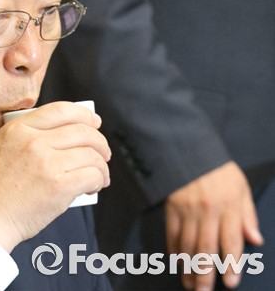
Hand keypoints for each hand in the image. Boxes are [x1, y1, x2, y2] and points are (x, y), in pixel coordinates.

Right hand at [0, 101, 110, 251]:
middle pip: (82, 131)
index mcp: (17, 130)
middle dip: (99, 142)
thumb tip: (44, 139)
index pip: (61, 110)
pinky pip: (92, 176)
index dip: (84, 115)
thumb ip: (15, 141)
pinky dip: (98, 181)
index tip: (93, 122)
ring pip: (91, 154)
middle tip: (103, 154)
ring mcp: (47, 163)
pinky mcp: (59, 187)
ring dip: (101, 166)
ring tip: (99, 177)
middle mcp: (33, 141)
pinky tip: (92, 188)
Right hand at [165, 161, 262, 290]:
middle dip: (205, 273)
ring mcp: (187, 210)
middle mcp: (208, 211)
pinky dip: (174, 251)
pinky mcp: (171, 208)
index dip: (231, 264)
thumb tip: (256, 240)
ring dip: (188, 267)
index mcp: (229, 206)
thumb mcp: (241, 188)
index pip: (230, 241)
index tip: (230, 282)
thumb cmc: (218, 170)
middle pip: (206, 248)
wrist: (188, 150)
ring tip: (190, 284)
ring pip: (188, 244)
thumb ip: (248, 216)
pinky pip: (172, 234)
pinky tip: (177, 263)